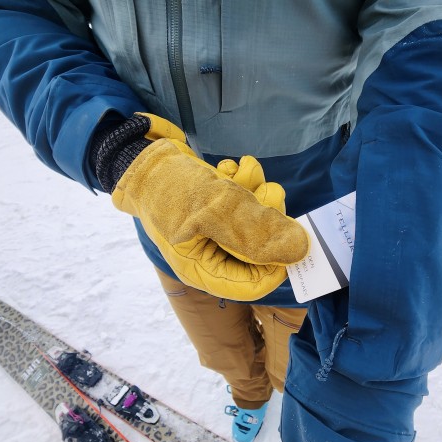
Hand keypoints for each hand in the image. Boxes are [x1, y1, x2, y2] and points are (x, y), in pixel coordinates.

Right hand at [110, 114, 309, 300]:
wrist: (141, 156)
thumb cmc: (167, 187)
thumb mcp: (213, 209)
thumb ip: (257, 232)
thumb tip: (300, 250)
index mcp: (204, 270)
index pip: (256, 284)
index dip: (278, 259)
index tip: (287, 231)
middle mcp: (213, 256)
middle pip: (261, 250)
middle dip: (267, 216)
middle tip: (266, 193)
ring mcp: (218, 232)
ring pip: (259, 220)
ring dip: (258, 192)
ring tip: (242, 174)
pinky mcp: (221, 208)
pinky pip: (248, 200)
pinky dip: (245, 181)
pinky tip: (229, 169)